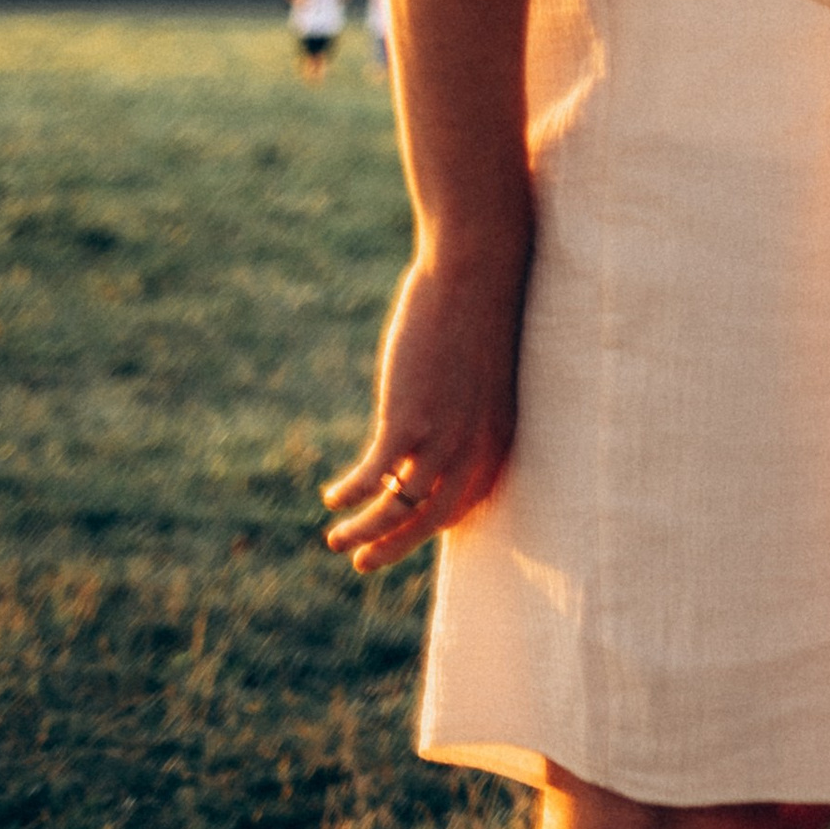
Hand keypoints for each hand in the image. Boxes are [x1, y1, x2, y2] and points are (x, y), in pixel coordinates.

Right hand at [321, 251, 524, 574]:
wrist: (478, 267)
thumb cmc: (479, 309)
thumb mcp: (479, 372)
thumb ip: (463, 408)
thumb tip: (431, 429)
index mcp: (497, 437)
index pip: (464, 503)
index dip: (432, 524)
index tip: (404, 533)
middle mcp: (475, 448)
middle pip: (433, 522)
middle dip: (395, 547)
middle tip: (363, 561)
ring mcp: (443, 439)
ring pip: (397, 512)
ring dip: (363, 533)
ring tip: (337, 539)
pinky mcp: (408, 421)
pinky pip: (371, 479)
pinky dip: (349, 494)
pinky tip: (332, 495)